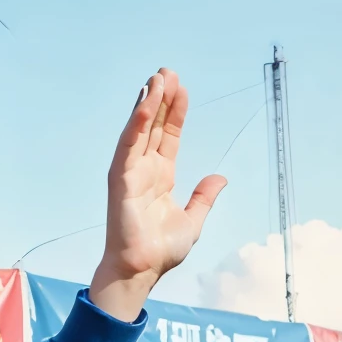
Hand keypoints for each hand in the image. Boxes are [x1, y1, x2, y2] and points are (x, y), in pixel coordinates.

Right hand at [89, 70, 225, 323]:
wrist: (142, 270)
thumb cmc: (160, 250)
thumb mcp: (193, 220)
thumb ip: (204, 197)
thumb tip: (220, 178)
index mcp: (160, 176)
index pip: (169, 136)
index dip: (175, 112)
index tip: (182, 90)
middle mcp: (144, 169)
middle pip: (154, 125)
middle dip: (160, 98)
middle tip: (167, 71)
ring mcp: (131, 172)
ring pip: (139, 129)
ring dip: (147, 103)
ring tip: (156, 78)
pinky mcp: (121, 179)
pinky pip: (129, 145)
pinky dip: (136, 123)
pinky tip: (145, 104)